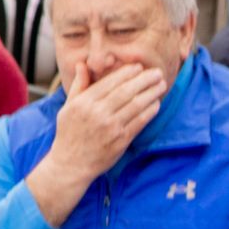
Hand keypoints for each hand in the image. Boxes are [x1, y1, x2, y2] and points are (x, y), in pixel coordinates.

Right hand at [28, 56, 167, 226]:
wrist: (71, 164)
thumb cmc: (69, 133)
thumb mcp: (68, 107)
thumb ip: (78, 85)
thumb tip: (82, 64)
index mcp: (84, 102)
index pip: (110, 82)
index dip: (127, 73)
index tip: (139, 67)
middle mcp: (98, 113)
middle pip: (126, 91)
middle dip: (144, 80)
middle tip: (157, 72)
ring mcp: (110, 128)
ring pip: (136, 105)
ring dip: (151, 93)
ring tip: (161, 85)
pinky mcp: (121, 141)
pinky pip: (139, 122)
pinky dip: (149, 112)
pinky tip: (156, 104)